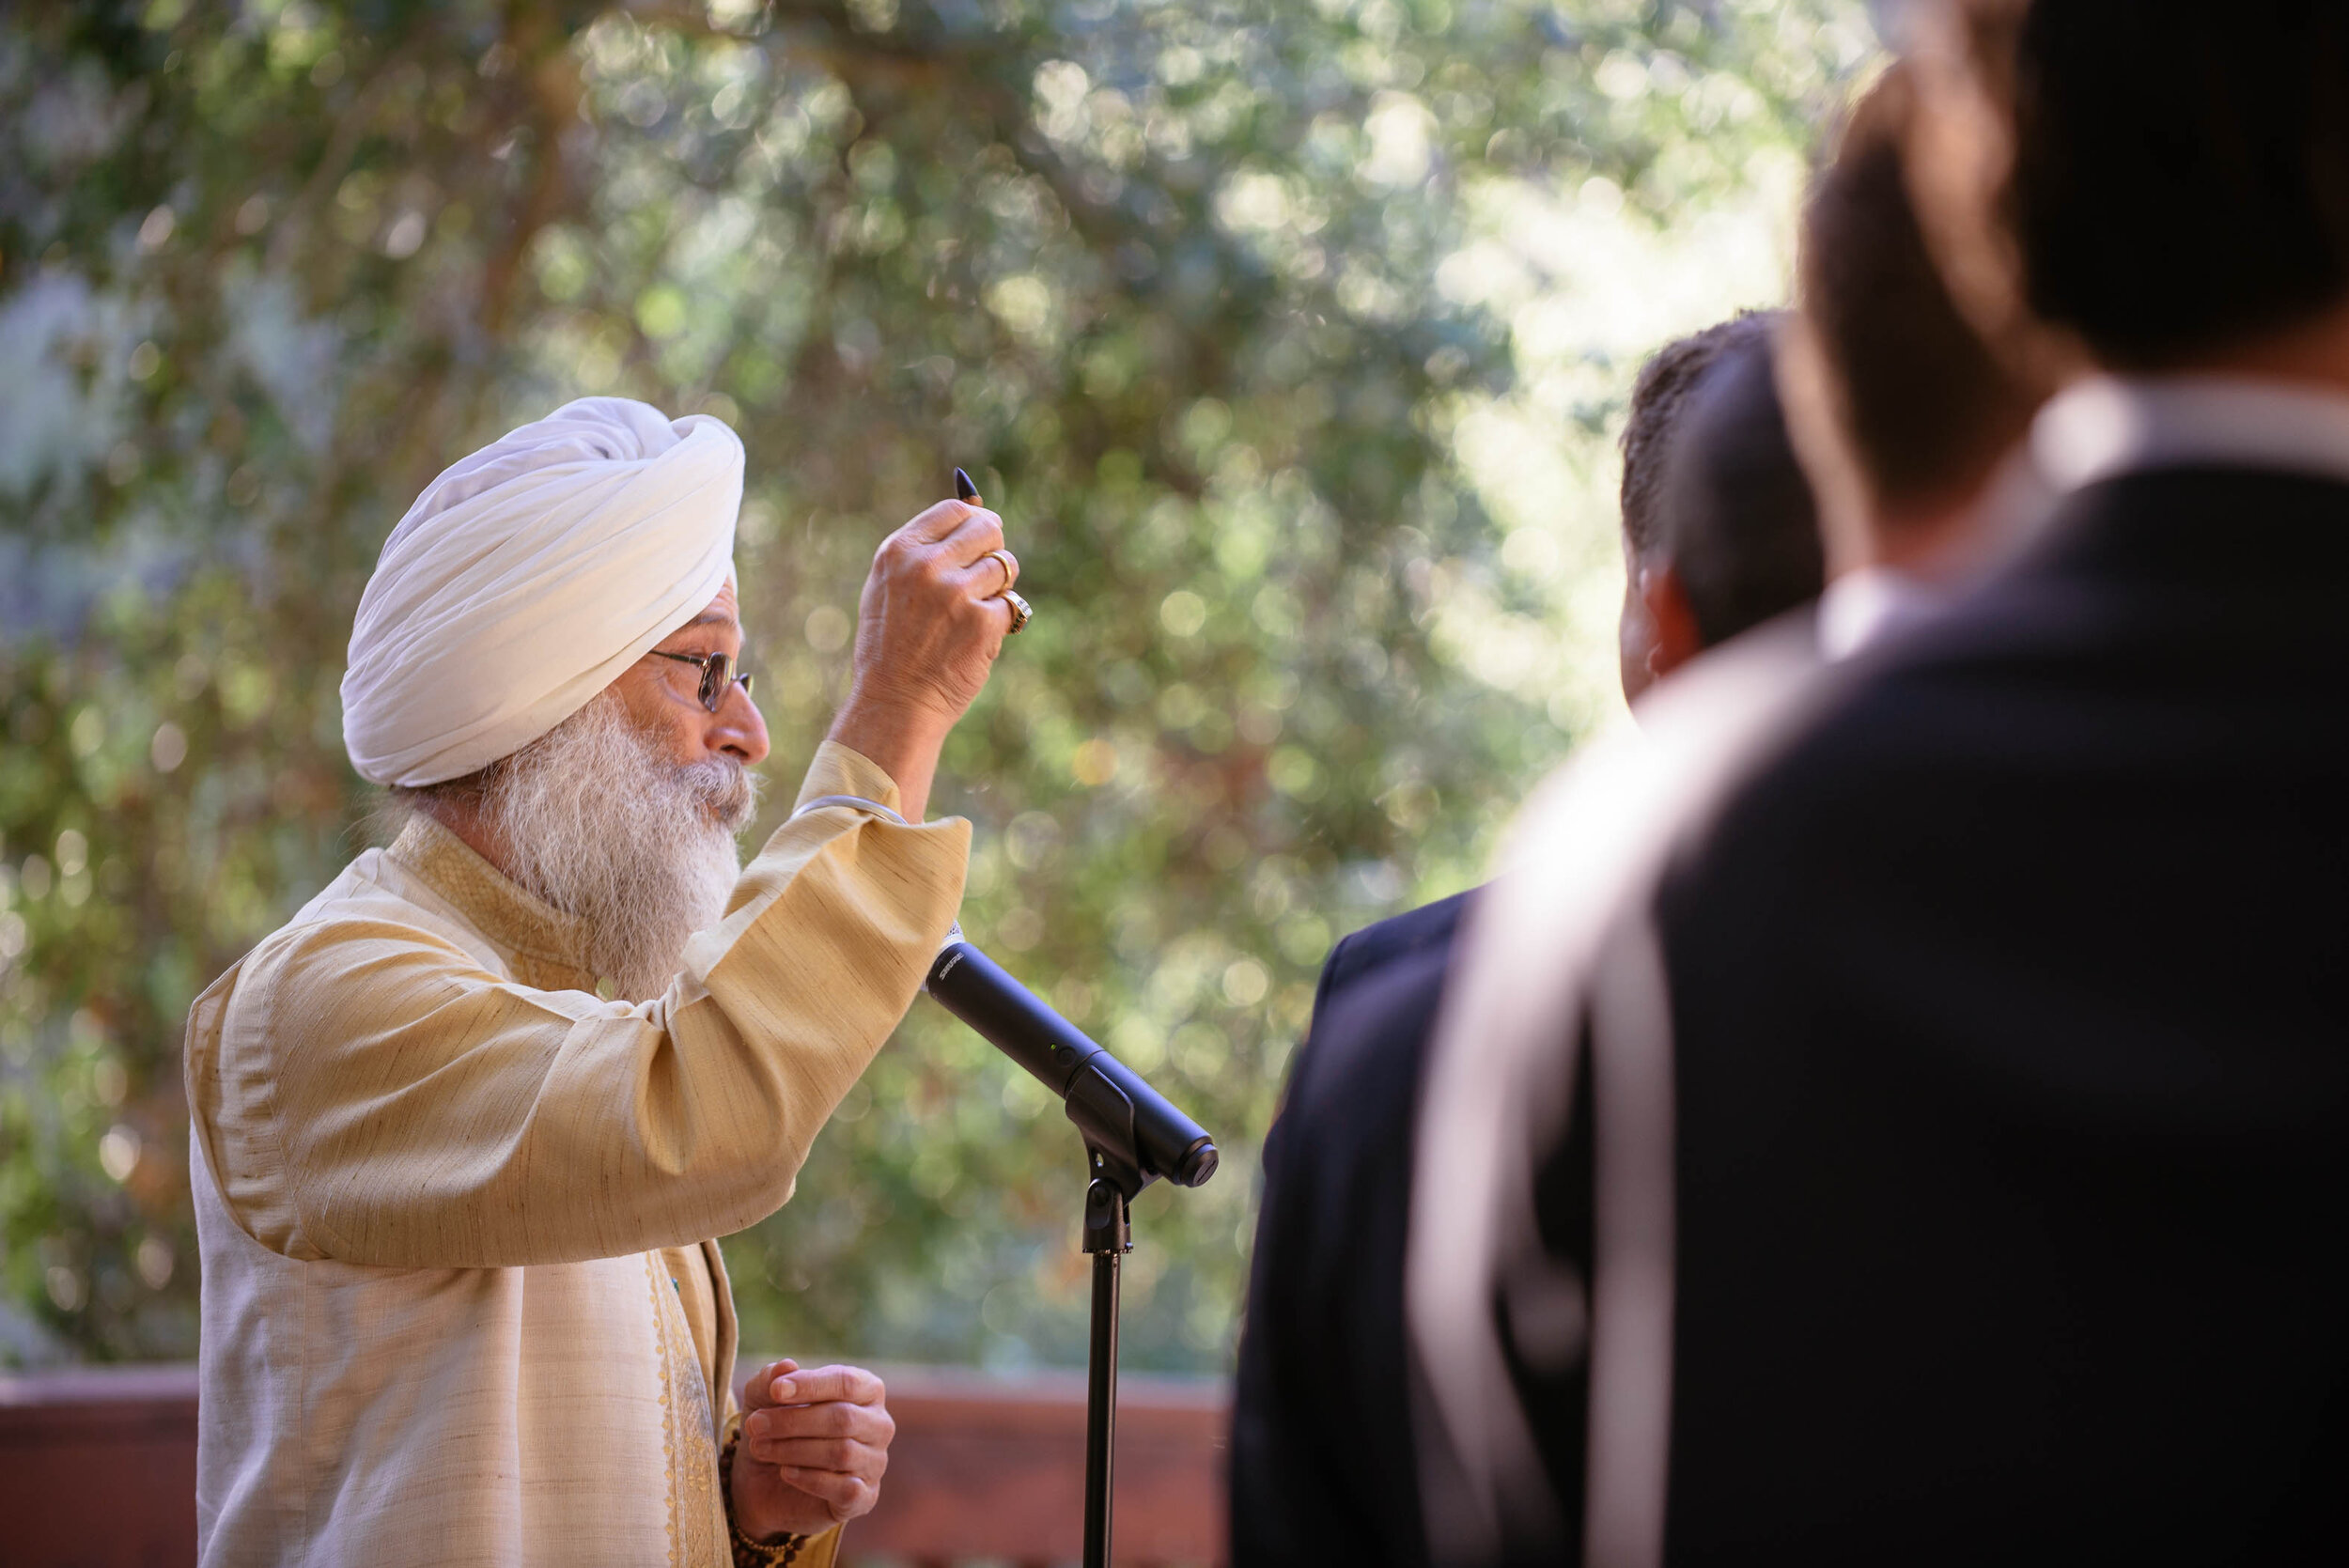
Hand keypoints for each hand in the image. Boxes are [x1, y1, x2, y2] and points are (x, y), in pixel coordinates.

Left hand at [730, 1358, 896, 1541]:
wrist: (765, 1482)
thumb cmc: (776, 1428)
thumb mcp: (763, 1398)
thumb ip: (771, 1379)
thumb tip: (786, 1366)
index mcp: (866, 1391)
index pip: (847, 1382)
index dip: (811, 1385)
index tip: (775, 1391)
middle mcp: (879, 1425)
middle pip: (843, 1418)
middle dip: (793, 1421)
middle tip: (755, 1425)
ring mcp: (875, 1462)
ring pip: (842, 1453)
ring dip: (793, 1450)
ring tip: (760, 1448)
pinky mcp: (864, 1497)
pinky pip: (845, 1488)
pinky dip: (811, 1479)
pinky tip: (786, 1472)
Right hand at [827, 498, 1017, 819]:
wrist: (895, 702)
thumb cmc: (891, 647)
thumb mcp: (888, 588)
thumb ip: (922, 551)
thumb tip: (974, 510)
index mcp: (899, 551)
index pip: (955, 510)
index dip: (974, 522)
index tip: (979, 538)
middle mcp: (926, 565)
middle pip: (987, 528)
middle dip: (994, 548)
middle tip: (988, 574)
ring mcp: (956, 592)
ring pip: (1004, 566)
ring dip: (998, 588)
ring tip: (973, 614)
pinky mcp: (982, 621)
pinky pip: (1010, 605)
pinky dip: (1000, 622)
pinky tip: (975, 641)